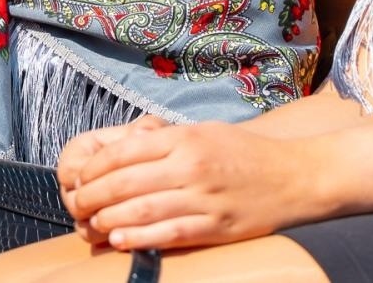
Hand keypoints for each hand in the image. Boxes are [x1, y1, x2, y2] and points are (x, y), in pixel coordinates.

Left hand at [64, 121, 326, 250]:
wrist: (296, 175)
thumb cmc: (246, 152)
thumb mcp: (205, 132)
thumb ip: (167, 140)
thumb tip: (124, 149)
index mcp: (186, 139)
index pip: (126, 151)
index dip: (96, 167)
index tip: (80, 178)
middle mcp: (192, 166)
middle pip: (127, 182)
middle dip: (94, 195)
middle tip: (76, 205)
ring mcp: (205, 198)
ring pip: (143, 210)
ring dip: (110, 219)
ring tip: (92, 224)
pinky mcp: (217, 227)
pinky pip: (170, 234)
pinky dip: (140, 238)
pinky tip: (120, 240)